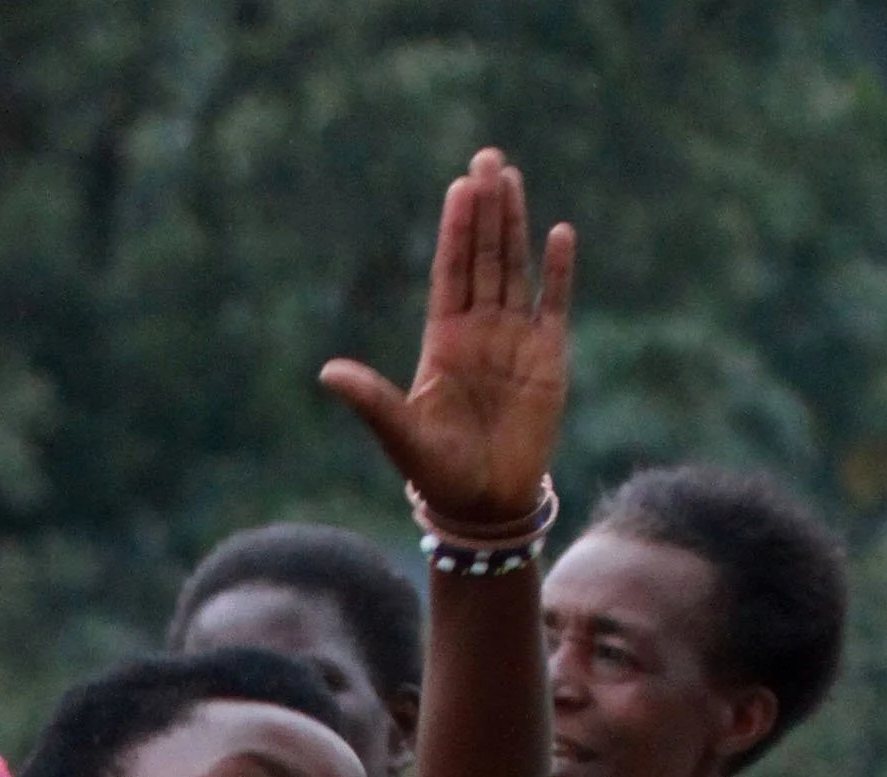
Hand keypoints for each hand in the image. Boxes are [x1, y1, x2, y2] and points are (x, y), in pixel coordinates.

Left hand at [320, 148, 573, 534]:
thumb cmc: (439, 473)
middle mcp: (479, 331)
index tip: (458, 187)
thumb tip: (327, 372)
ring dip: (515, 225)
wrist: (486, 506)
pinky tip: (559, 234)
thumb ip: (369, 399)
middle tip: (487, 160)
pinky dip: (558, 272)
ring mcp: (515, 341)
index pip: (449, 272)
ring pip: (515, 270)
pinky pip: (554, 305)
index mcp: (443, 341)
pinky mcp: (549, 359)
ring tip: (512, 178)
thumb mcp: (400, 435)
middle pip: (483, 258)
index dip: (454, 230)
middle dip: (485, 210)